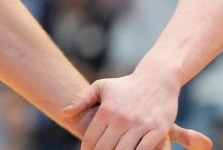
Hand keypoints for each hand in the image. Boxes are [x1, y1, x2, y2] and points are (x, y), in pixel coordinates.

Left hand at [62, 72, 211, 149]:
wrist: (157, 79)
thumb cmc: (126, 85)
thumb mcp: (102, 86)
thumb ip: (82, 99)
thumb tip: (64, 113)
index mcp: (106, 111)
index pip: (91, 139)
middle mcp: (121, 119)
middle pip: (105, 149)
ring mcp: (140, 126)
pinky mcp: (158, 130)